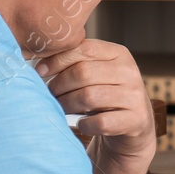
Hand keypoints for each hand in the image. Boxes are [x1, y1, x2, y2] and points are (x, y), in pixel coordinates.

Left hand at [34, 39, 155, 162]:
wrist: (134, 124)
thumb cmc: (106, 95)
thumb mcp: (97, 74)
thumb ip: (76, 64)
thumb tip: (39, 66)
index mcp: (119, 54)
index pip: (84, 48)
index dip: (57, 60)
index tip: (39, 72)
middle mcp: (130, 72)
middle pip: (83, 73)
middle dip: (59, 85)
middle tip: (48, 94)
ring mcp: (135, 96)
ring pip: (89, 97)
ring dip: (67, 104)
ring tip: (59, 108)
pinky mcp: (135, 120)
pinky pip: (100, 122)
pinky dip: (84, 125)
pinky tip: (80, 124)